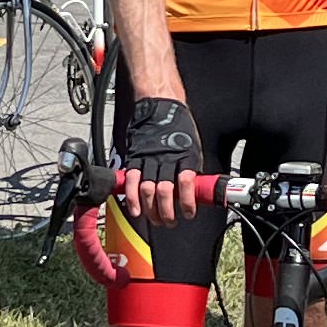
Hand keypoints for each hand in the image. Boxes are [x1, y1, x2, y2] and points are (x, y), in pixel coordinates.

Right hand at [117, 96, 203, 224]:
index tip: (189, 214)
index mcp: (185, 156)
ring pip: (147, 190)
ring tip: (155, 219)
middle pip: (164, 192)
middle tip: (169, 222)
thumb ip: (191, 168)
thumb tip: (195, 191)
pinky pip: (132, 180)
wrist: (160, 105)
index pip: (186, 184)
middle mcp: (166, 159)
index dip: (187, 202)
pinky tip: (135, 210)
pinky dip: (132, 197)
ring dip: (150, 210)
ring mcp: (149, 159)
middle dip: (167, 212)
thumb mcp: (193, 147)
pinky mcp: (135, 157)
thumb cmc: (179, 126)